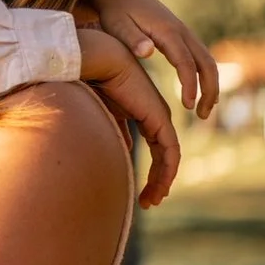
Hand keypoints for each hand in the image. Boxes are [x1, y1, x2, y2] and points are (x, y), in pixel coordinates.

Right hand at [76, 28, 180, 208]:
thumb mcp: (105, 114)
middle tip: (148, 203)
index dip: (152, 173)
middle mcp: (156, 117)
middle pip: (165, 157)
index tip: (143, 194)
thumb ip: (116, 132)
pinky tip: (159, 188)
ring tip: (151, 201)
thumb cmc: (94, 82)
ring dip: (162, 182)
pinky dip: (166, 173)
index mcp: (145, 114)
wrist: (98, 61)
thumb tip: (122, 151)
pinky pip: (170, 153)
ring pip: (170, 159)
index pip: (157, 149)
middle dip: (158, 182)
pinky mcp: (159, 119)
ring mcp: (160, 118)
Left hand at [81, 0, 218, 118]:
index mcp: (167, 31)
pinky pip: (200, 57)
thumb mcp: (116, 25)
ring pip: (207, 60)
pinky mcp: (180, 35)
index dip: (190, 85)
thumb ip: (131, 39)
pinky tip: (199, 93)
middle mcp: (181, 31)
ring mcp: (183, 32)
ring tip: (202, 111)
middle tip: (201, 116)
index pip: (186, 62)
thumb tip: (148, 52)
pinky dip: (205, 76)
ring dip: (211, 85)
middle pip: (207, 62)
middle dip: (210, 90)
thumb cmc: (114, 12)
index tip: (188, 107)